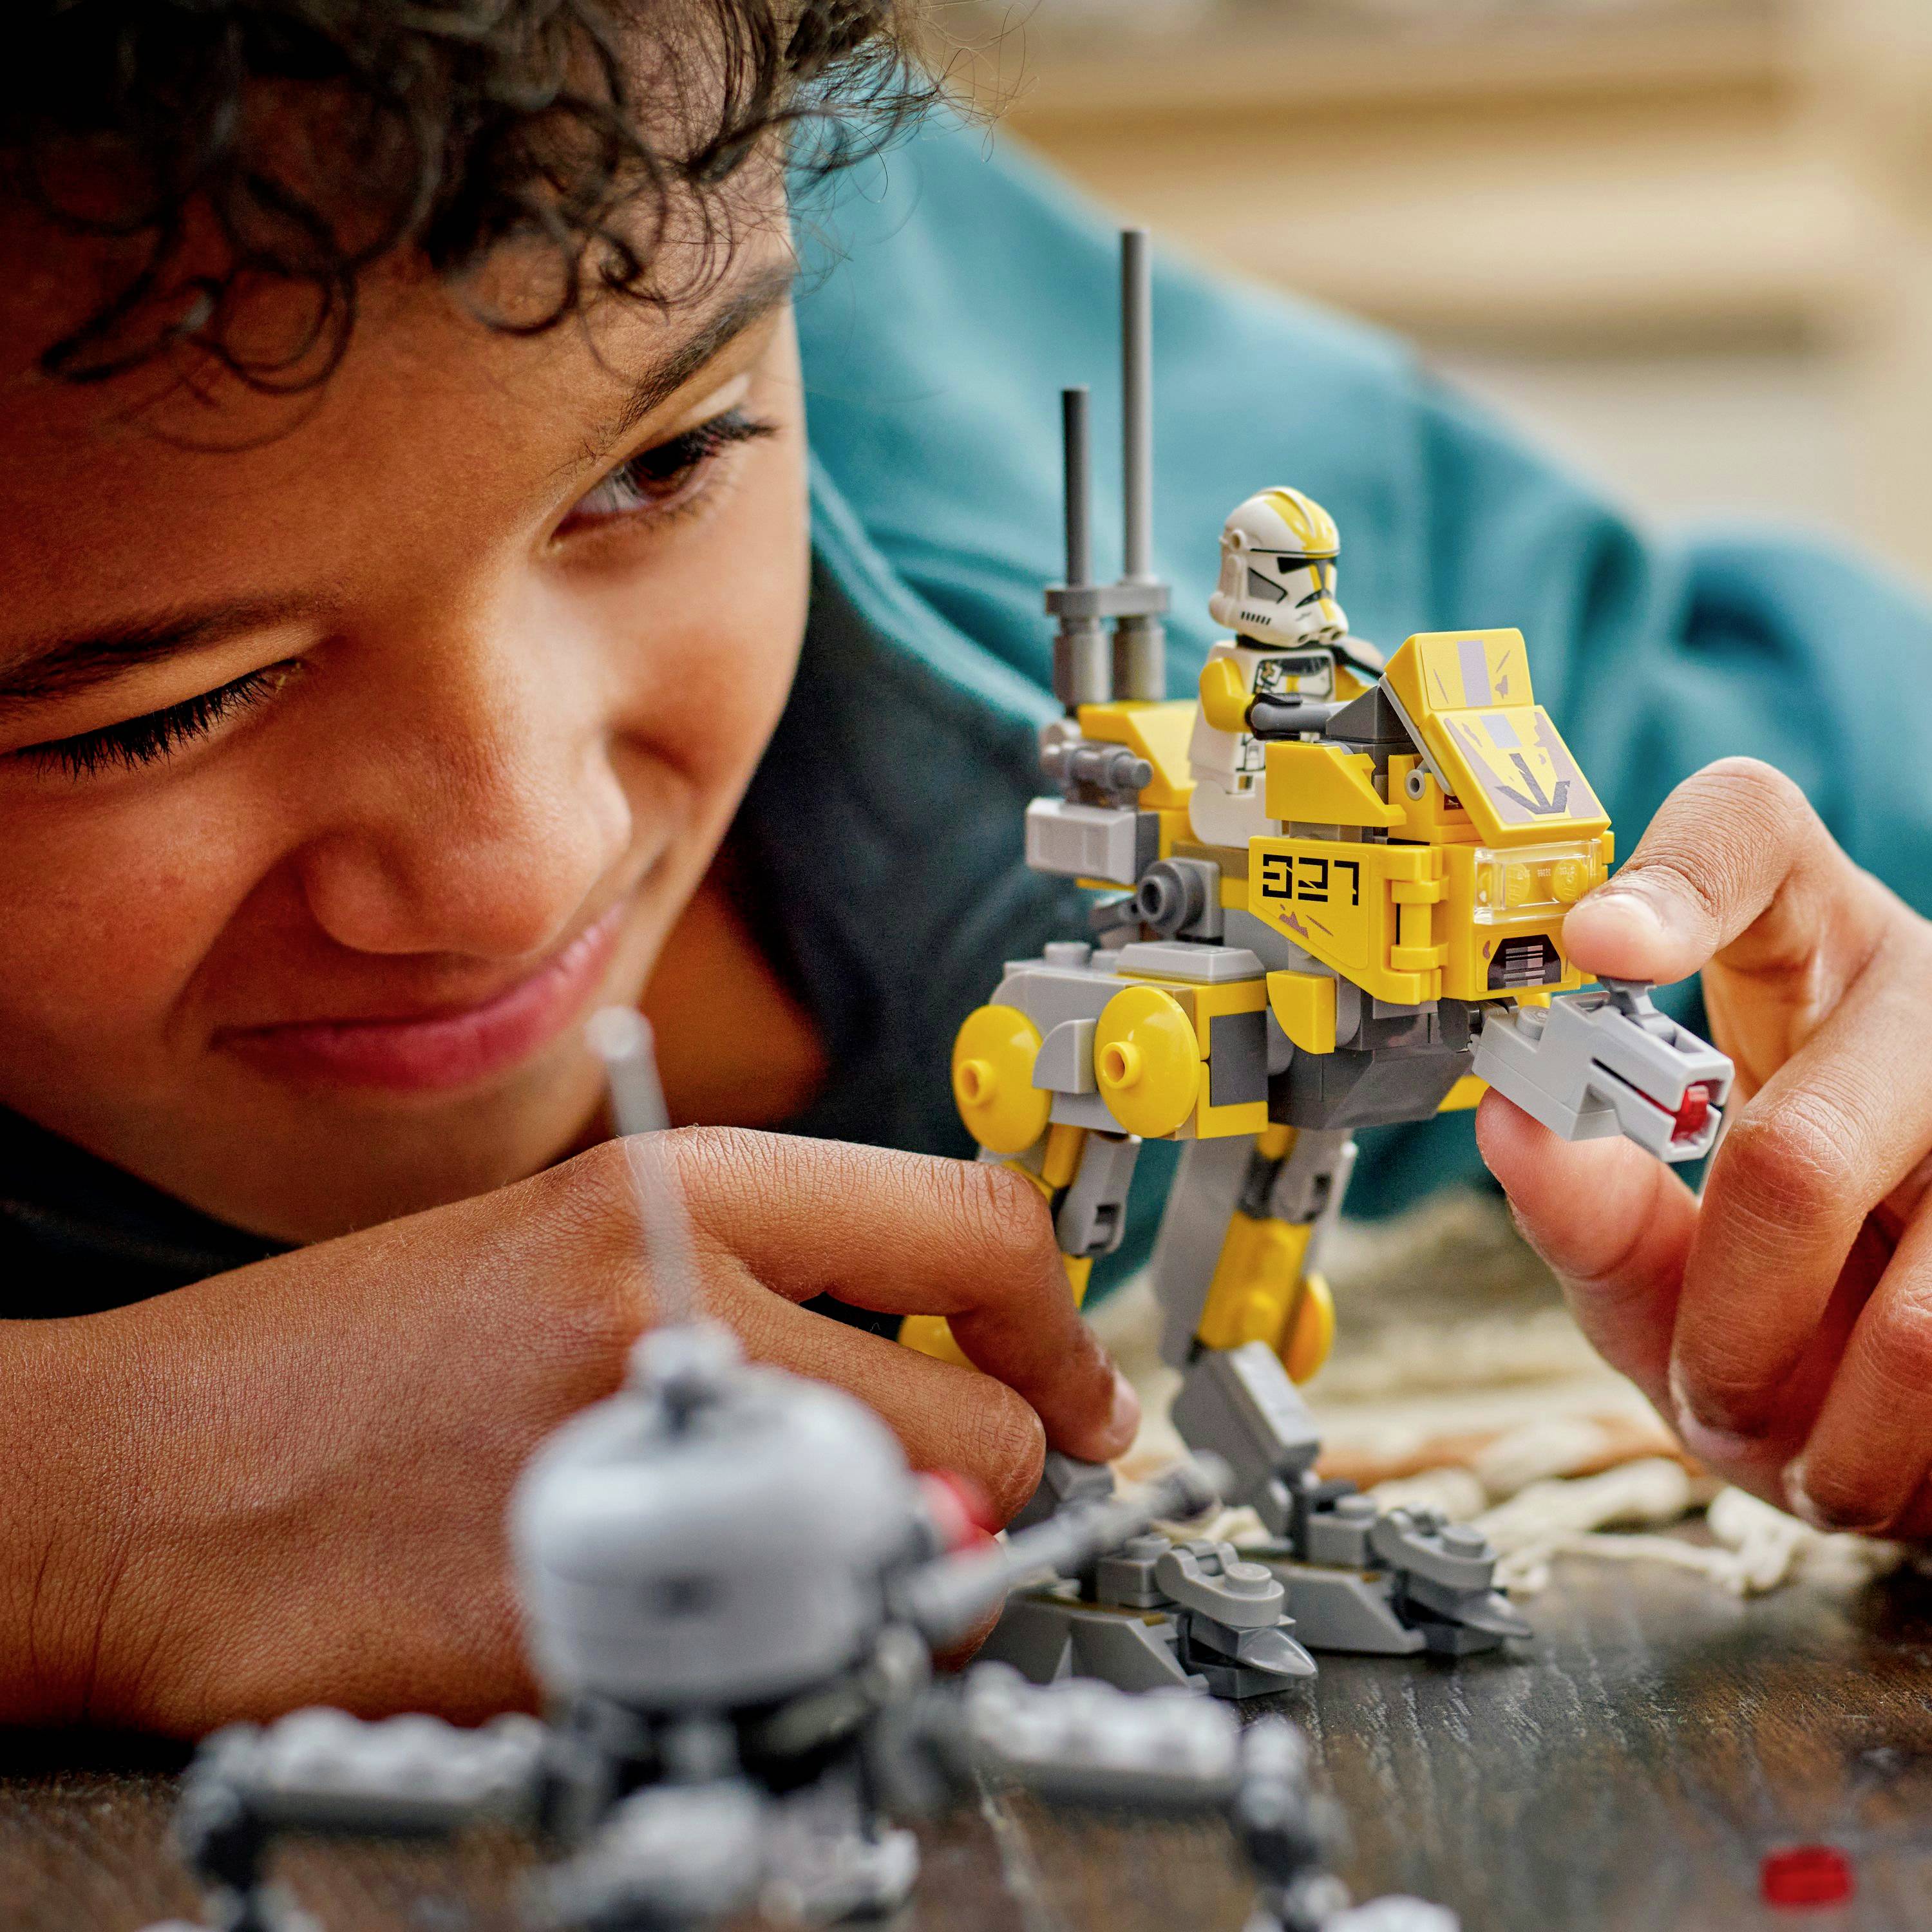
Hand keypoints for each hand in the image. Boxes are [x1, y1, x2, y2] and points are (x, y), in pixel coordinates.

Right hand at [2, 1130, 1133, 1732]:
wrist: (150, 1474)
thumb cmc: (356, 1365)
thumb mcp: (575, 1249)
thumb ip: (771, 1291)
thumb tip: (946, 1375)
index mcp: (674, 1191)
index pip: (972, 1225)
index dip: (1061, 1323)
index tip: (1080, 1391)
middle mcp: (671, 1305)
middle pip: (984, 1422)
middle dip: (986, 1488)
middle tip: (925, 1512)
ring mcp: (634, 1463)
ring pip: (917, 1557)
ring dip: (901, 1587)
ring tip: (799, 1573)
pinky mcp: (587, 1621)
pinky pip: (796, 1664)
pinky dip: (791, 1667)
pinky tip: (702, 1632)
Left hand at [1476, 758, 1931, 1536]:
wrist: (1926, 1367)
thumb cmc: (1776, 1286)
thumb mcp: (1658, 1251)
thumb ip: (1583, 1205)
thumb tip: (1510, 1120)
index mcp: (1803, 951)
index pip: (1747, 833)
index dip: (1674, 882)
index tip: (1594, 940)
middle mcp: (1921, 994)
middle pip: (1796, 1162)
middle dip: (1728, 1324)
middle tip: (1707, 1391)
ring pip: (1921, 1317)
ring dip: (1830, 1427)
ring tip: (1807, 1446)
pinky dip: (1904, 1462)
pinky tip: (1888, 1445)